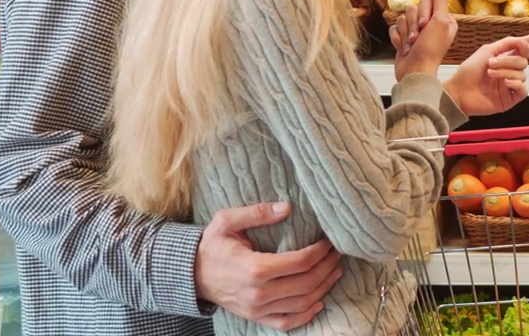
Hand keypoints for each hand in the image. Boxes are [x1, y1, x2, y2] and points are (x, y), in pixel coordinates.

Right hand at [195, 202, 342, 329]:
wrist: (190, 274)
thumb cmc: (212, 245)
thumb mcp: (228, 221)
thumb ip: (258, 212)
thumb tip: (287, 206)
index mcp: (254, 268)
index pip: (300, 262)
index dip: (320, 251)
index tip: (329, 241)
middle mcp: (258, 293)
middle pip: (307, 283)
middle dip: (327, 267)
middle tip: (338, 253)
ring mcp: (257, 309)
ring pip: (302, 303)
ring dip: (324, 287)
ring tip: (335, 271)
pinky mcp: (256, 318)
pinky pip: (287, 322)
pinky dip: (306, 315)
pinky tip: (319, 301)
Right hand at [391, 0, 456, 79]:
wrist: (414, 71)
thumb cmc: (430, 50)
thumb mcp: (441, 22)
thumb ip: (439, 0)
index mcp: (443, 19)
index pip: (427, 1)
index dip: (423, 13)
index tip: (426, 26)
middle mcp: (431, 24)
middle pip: (413, 8)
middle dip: (413, 24)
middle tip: (418, 38)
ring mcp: (416, 31)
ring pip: (402, 18)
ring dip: (405, 32)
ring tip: (411, 45)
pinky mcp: (404, 38)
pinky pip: (394, 28)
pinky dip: (397, 39)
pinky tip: (404, 48)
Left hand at [443, 35, 528, 115]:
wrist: (459, 90)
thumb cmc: (469, 71)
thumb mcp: (487, 50)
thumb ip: (508, 43)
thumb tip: (527, 38)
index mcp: (504, 60)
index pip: (523, 52)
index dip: (524, 48)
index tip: (521, 45)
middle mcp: (508, 72)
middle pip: (523, 63)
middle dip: (508, 61)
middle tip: (491, 63)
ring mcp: (509, 86)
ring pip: (522, 75)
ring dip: (506, 72)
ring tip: (490, 74)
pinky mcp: (510, 99)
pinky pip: (524, 90)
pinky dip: (517, 84)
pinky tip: (506, 82)